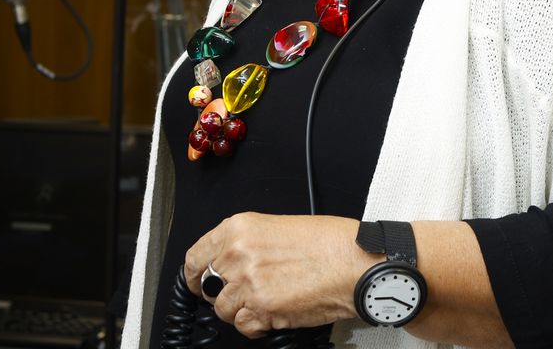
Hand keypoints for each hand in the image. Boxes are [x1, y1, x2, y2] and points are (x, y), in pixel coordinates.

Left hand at [184, 212, 375, 337]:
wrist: (358, 264)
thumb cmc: (334, 243)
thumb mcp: (284, 226)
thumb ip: (251, 242)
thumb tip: (234, 261)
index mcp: (240, 228)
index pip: (195, 256)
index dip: (194, 274)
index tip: (197, 281)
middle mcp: (238, 254)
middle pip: (207, 284)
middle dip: (223, 292)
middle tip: (244, 292)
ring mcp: (247, 283)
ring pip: (223, 309)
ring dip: (242, 310)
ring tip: (268, 300)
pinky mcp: (261, 309)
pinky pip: (243, 326)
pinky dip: (257, 325)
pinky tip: (276, 311)